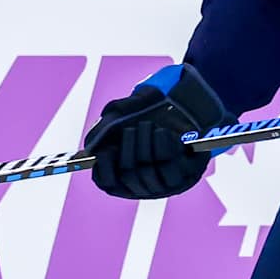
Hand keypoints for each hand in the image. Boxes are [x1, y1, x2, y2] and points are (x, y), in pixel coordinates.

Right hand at [82, 63, 226, 199]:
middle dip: (127, 148)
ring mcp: (167, 179)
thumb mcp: (122, 111)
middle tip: (133, 128)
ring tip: (149, 126)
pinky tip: (163, 133)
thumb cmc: (152, 105)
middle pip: (128, 175)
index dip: (105, 168)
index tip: (106, 149)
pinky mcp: (188, 173)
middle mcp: (145, 180)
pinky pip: (168, 167)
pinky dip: (161, 146)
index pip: (108, 182)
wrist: (189, 96)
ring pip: (146, 172)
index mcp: (126, 170)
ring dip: (143, 145)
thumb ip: (102, 128)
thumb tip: (90, 151)